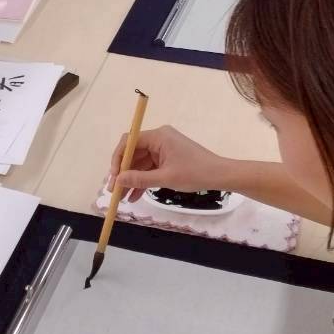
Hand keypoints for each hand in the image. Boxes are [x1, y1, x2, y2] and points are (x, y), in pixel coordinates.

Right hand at [108, 125, 229, 201]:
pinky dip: (143, 181)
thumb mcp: (165, 178)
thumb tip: (118, 181)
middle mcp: (159, 139)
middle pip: (133, 153)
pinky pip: (150, 168)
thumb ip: (139, 179)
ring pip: (140, 163)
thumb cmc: (195, 173)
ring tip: (122, 198)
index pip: (129, 142)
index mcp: (158, 136)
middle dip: (123, 172)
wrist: (220, 175)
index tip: (113, 176)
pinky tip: (134, 196)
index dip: (118, 159)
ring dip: (132, 180)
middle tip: (113, 190)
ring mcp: (163, 149)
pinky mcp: (168, 158)